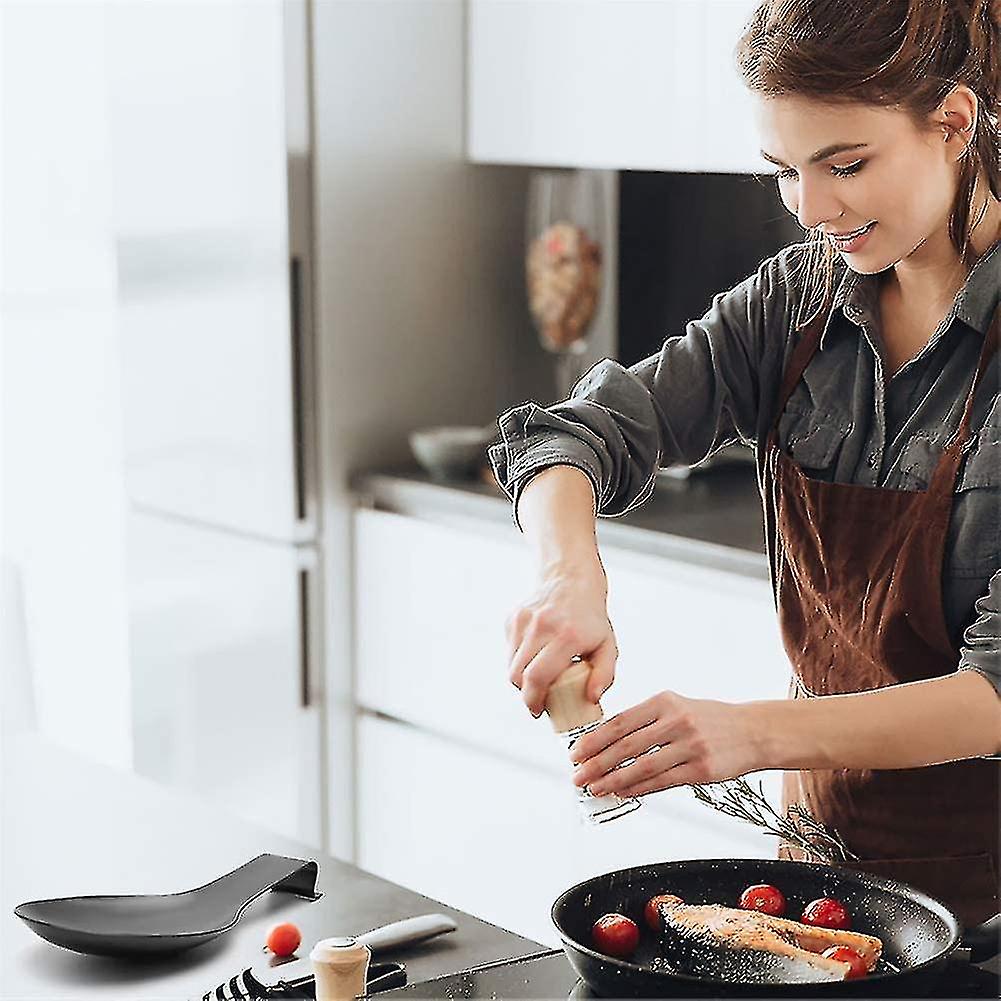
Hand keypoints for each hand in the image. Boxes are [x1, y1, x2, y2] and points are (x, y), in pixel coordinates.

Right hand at [505, 556, 616, 715]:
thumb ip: (604, 675)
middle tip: (538, 700)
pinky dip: (519, 661)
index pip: (537, 677)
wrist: (571, 579)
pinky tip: (535, 657)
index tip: (539, 711)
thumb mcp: (607, 646)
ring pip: (511, 665)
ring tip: (539, 679)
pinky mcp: (513, 618)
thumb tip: (591, 698)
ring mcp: (524, 620)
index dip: (534, 700)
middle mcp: (542, 626)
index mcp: (567, 635)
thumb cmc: (590, 618)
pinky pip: (510, 651)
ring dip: (521, 679)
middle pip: (518, 675)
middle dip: (526, 694)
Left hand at [569, 690, 762, 796]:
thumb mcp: (676, 706)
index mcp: (664, 701)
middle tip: (577, 775)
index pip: (620, 721)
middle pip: (626, 745)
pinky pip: (662, 782)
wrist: (753, 731)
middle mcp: (676, 721)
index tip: (576, 752)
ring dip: (613, 780)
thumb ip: (645, 719)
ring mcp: (690, 746)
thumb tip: (607, 740)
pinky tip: (622, 793)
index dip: (594, 739)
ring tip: (595, 788)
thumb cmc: (709, 719)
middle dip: (596, 763)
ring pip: (642, 766)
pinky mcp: (701, 770)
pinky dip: (638, 789)